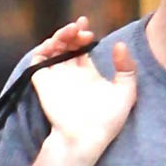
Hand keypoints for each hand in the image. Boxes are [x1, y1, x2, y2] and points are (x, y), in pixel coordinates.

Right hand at [32, 24, 136, 164]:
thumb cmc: (107, 120)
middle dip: (72, 33)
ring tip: (70, 32)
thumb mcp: (126, 92)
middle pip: (66, 45)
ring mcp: (56, 77)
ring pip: (52, 49)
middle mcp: (70, 73)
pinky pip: (38, 60)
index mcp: (87, 74)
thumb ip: (127, 68)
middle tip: (81, 28)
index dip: (83, 36)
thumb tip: (120, 44)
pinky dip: (43, 48)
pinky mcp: (43, 81)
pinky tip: (55, 43)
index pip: (82, 49)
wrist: (85, 137)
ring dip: (59, 36)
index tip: (88, 30)